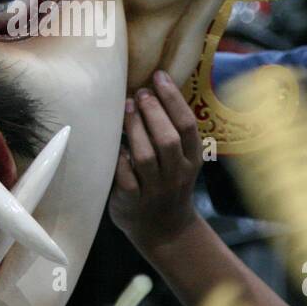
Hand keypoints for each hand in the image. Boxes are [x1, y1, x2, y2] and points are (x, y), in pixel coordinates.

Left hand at [108, 70, 204, 249]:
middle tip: (140, 92)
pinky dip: (120, 159)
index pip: (187, 126)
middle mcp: (176, 174)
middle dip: (154, 112)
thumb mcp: (182, 160)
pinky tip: (114, 144)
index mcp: (191, 159)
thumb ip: (173, 131)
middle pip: (168, 139)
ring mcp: (155, 190)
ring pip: (146, 157)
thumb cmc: (168, 183)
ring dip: (135, 129)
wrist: (163, 229)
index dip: (173, 99)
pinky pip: (125, 178)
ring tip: (126, 107)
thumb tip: (152, 86)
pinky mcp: (132, 202)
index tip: (159, 76)